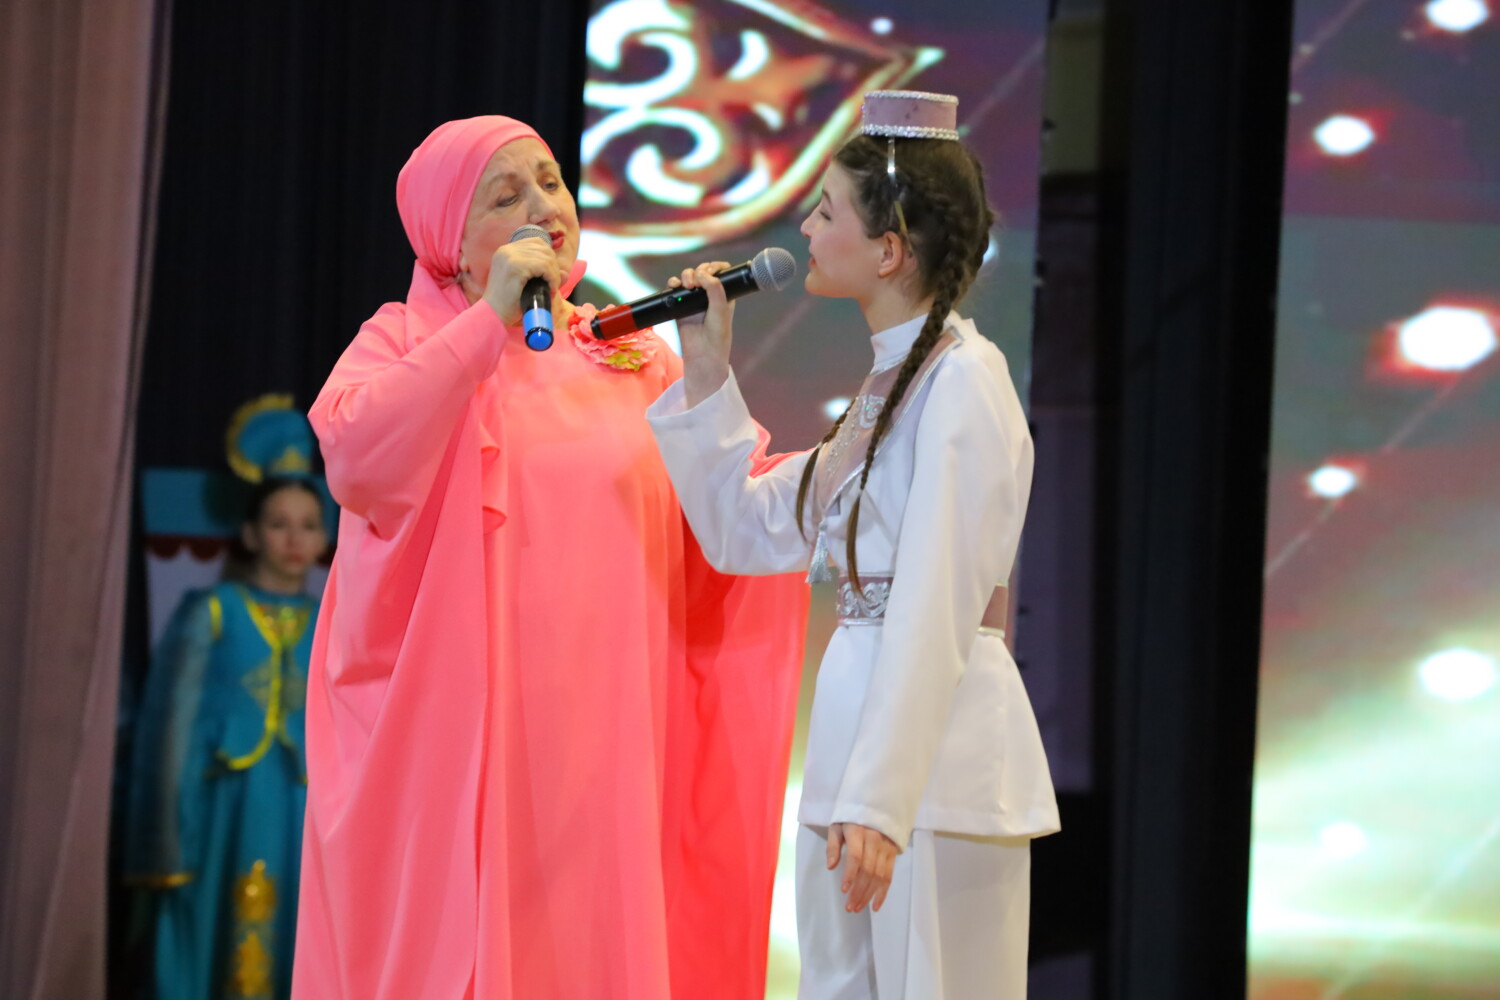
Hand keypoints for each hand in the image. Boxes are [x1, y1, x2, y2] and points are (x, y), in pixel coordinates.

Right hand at [481, 239, 562, 326]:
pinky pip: (544, 266)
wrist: (493, 316)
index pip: (536, 243)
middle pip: (543, 248)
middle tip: (552, 285)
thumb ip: (545, 276)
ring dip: (554, 274)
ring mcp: (510, 256)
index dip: (548, 257)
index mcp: (506, 251)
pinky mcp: (515, 266)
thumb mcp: (528, 286)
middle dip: (553, 266)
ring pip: (546, 257)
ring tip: (551, 289)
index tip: (550, 276)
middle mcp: (507, 250)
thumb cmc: (508, 304)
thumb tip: (565, 273)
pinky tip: (550, 289)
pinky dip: (551, 278)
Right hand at [671, 262, 732, 406]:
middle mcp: (709, 294)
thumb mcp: (721, 309)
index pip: (720, 272)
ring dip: (686, 275)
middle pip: (702, 271)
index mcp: (724, 294)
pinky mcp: (680, 305)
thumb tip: (702, 273)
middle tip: (697, 282)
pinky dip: (674, 283)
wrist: (702, 354)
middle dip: (699, 270)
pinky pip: (675, 288)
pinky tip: (676, 286)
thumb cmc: (717, 335)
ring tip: (687, 285)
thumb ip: (714, 289)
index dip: (715, 267)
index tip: (711, 271)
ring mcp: (694, 299)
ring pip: (688, 276)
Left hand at [826, 822, 899, 912]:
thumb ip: (833, 845)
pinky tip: (875, 905)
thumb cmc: (852, 816)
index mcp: (858, 832)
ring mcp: (885, 847)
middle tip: (849, 907)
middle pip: (868, 870)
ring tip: (858, 908)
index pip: (856, 856)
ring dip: (869, 895)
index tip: (843, 890)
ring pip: (879, 875)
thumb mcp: (838, 824)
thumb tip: (830, 867)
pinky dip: (883, 892)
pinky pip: (889, 875)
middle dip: (858, 891)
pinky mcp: (893, 853)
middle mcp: (874, 840)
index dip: (850, 875)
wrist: (878, 802)